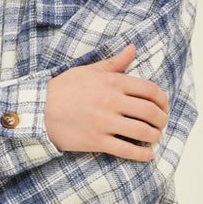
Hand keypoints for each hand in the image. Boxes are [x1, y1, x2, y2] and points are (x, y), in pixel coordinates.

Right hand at [43, 44, 169, 157]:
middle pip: (149, 112)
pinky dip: (141, 154)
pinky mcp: (97, 141)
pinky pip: (126, 149)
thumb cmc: (63, 88)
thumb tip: (133, 48)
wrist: (39, 109)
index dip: (162, 100)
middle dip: (161, 119)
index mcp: (113, 82)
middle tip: (162, 123)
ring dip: (154, 136)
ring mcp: (105, 122)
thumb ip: (114, 62)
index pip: (149, 90)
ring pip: (141, 131)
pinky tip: (147, 155)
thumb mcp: (89, 70)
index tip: (164, 106)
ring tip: (155, 137)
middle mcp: (112, 101)